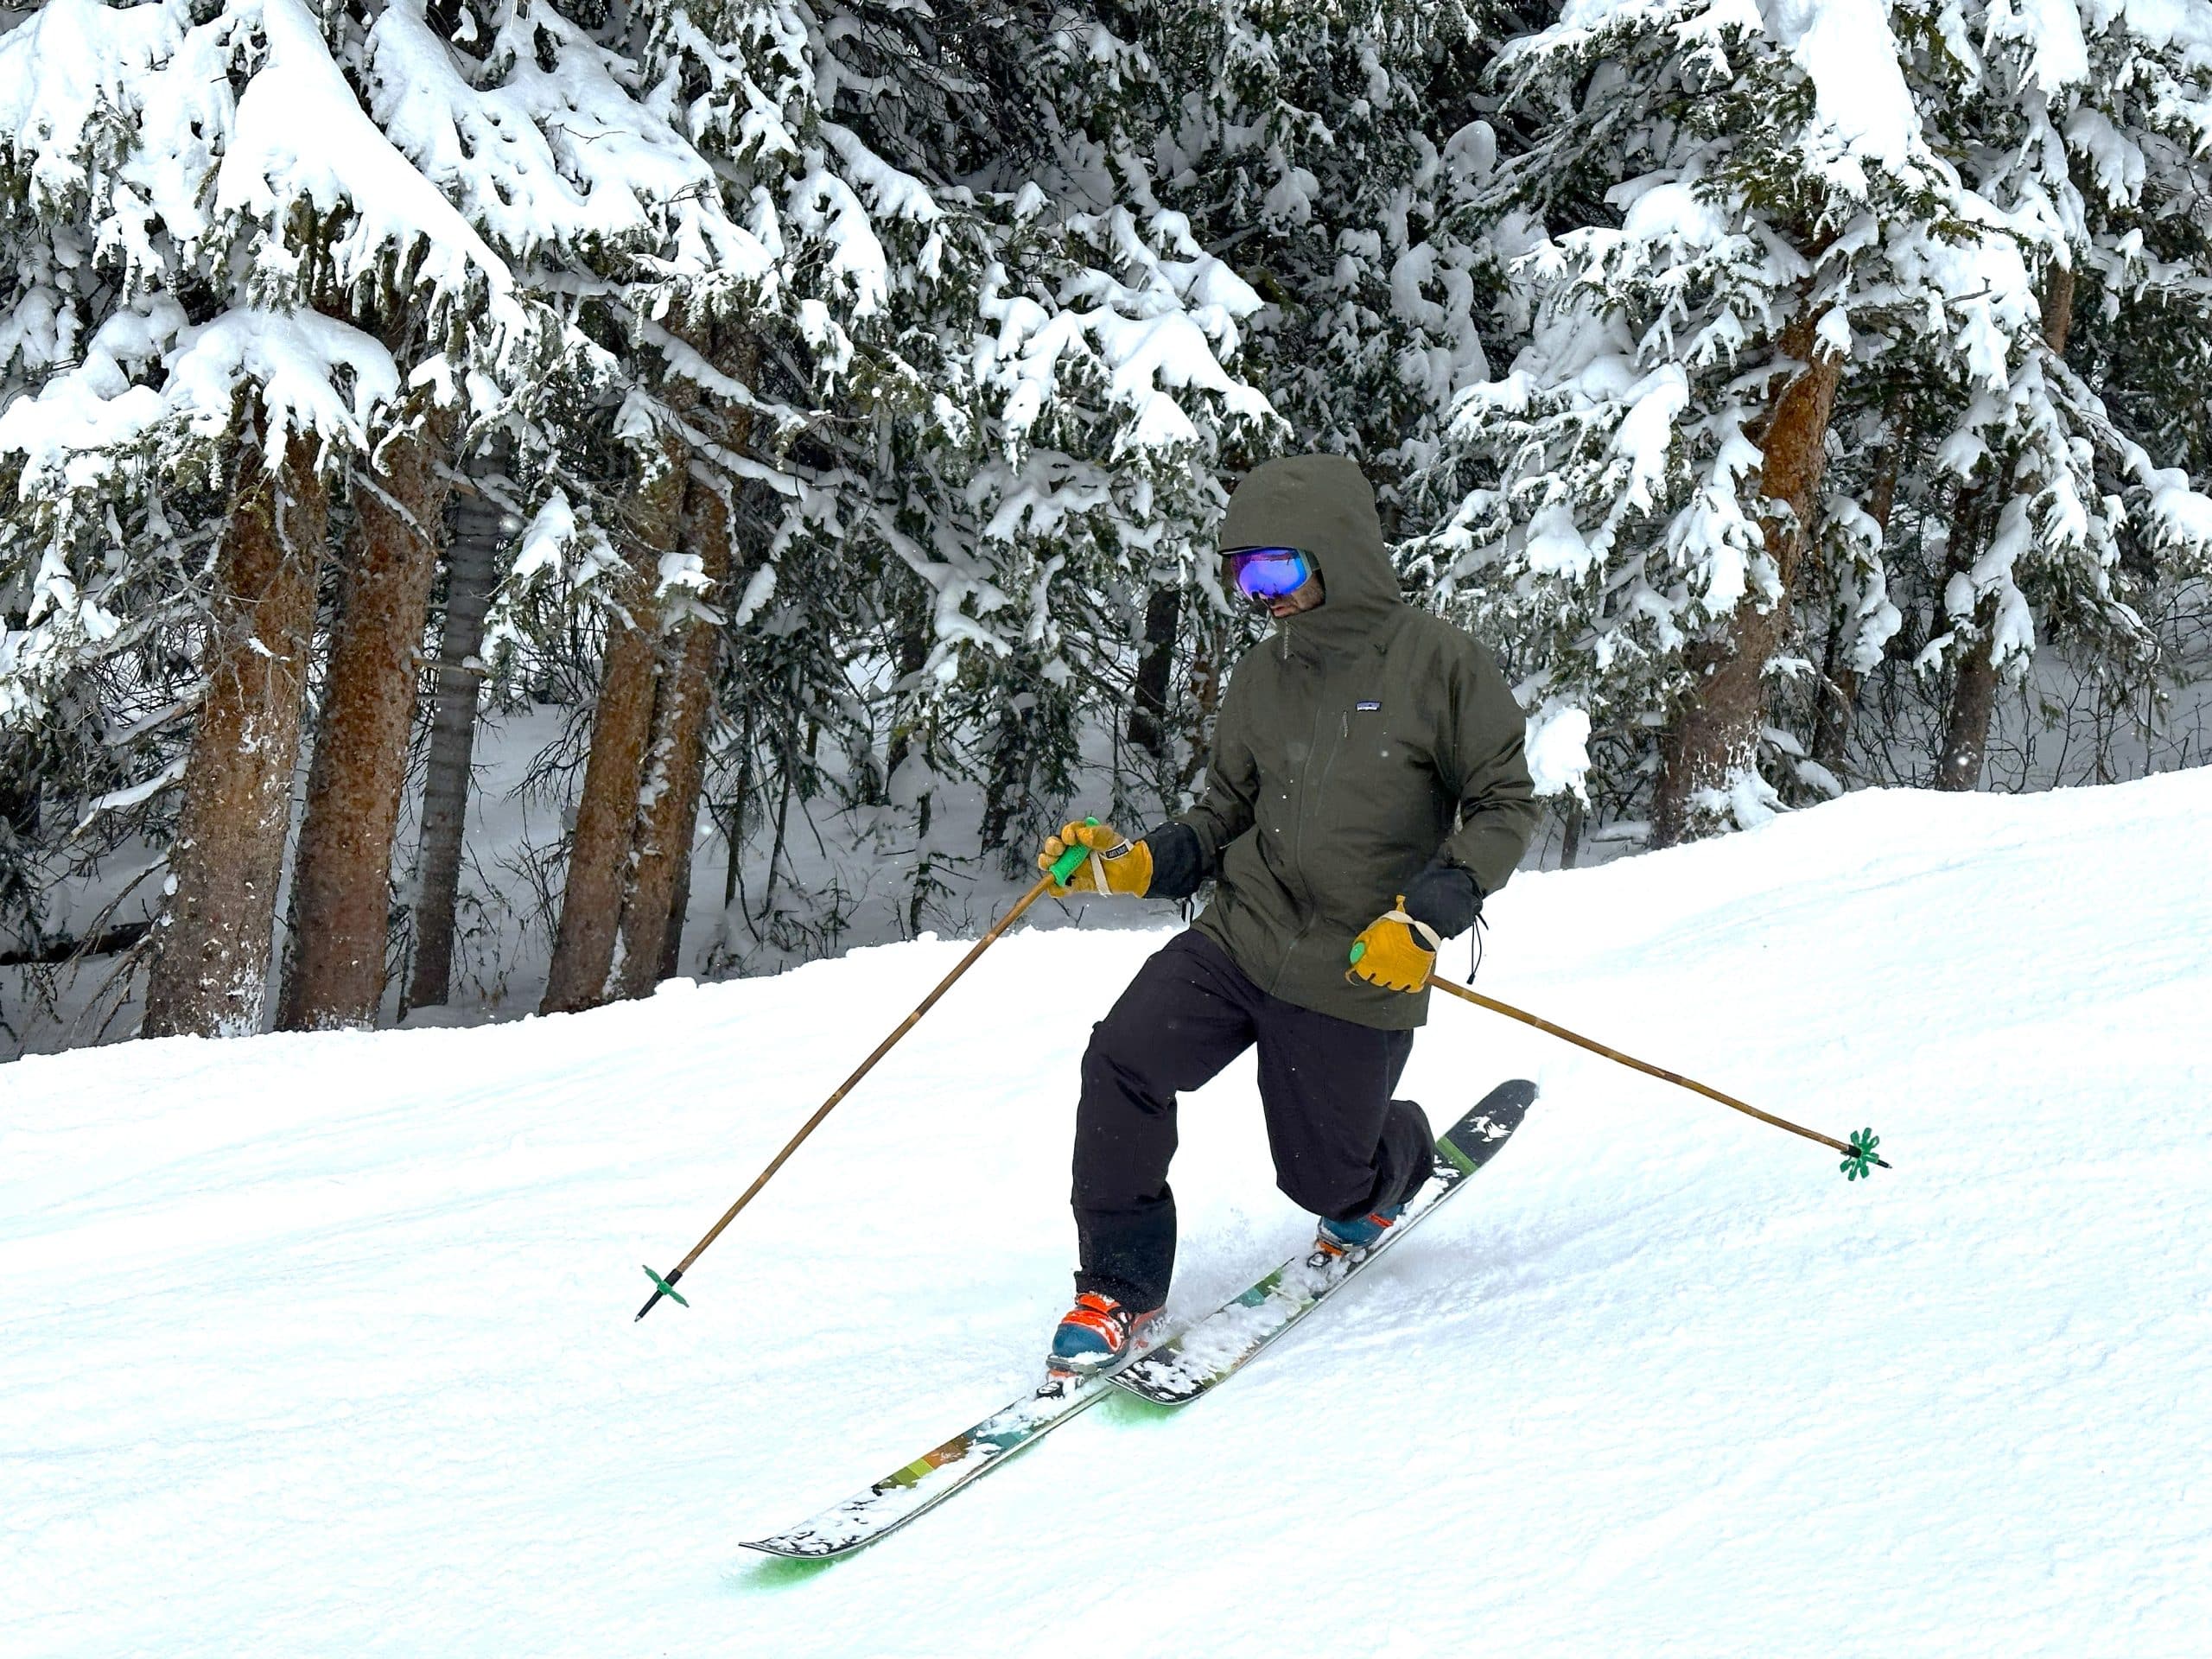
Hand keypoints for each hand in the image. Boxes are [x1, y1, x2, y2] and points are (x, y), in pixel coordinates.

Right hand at [1038, 820, 1153, 895]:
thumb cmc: (1121, 852)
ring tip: (1054, 869)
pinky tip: (1060, 887)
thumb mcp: (1112, 839)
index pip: (1067, 833)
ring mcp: (1072, 868)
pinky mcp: (1075, 884)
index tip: (1072, 839)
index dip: (1066, 834)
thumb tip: (1082, 834)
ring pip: (1051, 866)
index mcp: (1081, 837)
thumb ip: (1099, 835)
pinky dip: (1056, 888)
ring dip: (1049, 866)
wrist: (1132, 873)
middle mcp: (1072, 851)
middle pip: (1053, 848)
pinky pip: (1060, 887)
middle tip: (1058, 851)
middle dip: (1051, 848)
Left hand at [1347, 897, 1438, 993]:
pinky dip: (1409, 982)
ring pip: (1392, 985)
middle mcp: (1382, 974)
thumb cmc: (1397, 928)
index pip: (1359, 974)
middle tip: (1385, 962)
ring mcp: (1398, 980)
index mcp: (1369, 962)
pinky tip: (1409, 973)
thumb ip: (1365, 940)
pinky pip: (1409, 987)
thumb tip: (1359, 948)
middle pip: (1376, 980)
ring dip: (1394, 977)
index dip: (1363, 969)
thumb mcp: (1376, 929)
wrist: (1421, 932)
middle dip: (1378, 972)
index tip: (1365, 966)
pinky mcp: (1414, 982)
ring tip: (1399, 965)